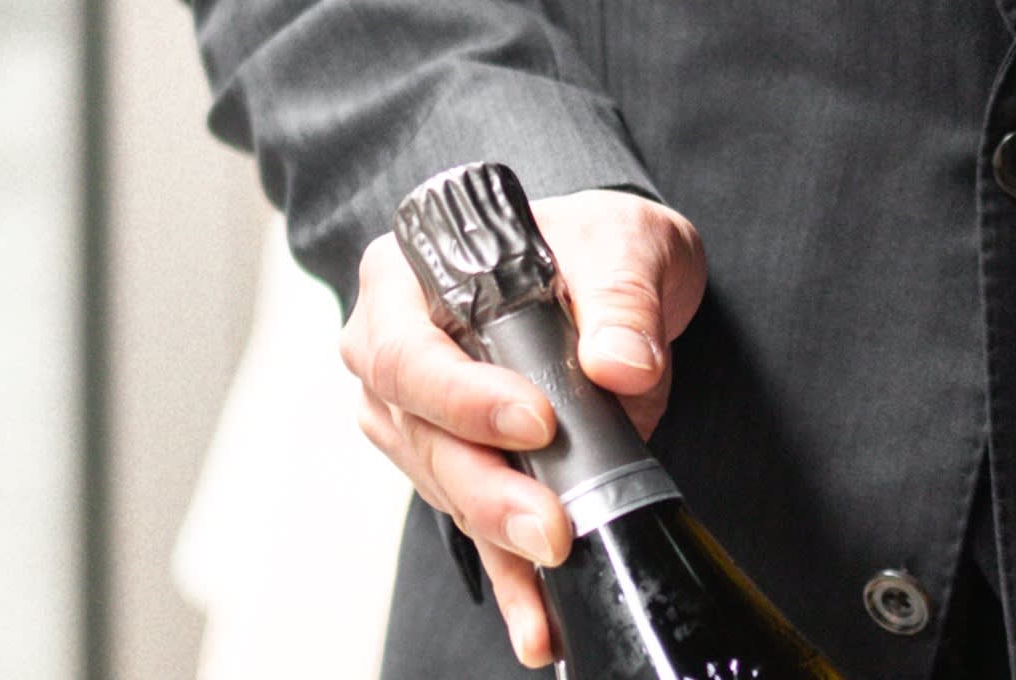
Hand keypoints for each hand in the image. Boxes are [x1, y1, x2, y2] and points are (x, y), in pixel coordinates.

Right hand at [343, 188, 705, 667]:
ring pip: (446, 488)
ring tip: (553, 588)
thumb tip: (622, 365)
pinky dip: (512, 576)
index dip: (464, 397)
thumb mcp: (623, 243)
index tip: (536, 424)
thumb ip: (622, 297)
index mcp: (408, 281)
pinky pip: (477, 522)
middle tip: (553, 531)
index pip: (411, 350)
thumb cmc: (592, 243)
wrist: (605, 273)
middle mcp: (392, 351)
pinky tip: (540, 624)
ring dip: (501, 544)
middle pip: (421, 435)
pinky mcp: (456, 465)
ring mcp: (416, 417)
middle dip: (489, 492)